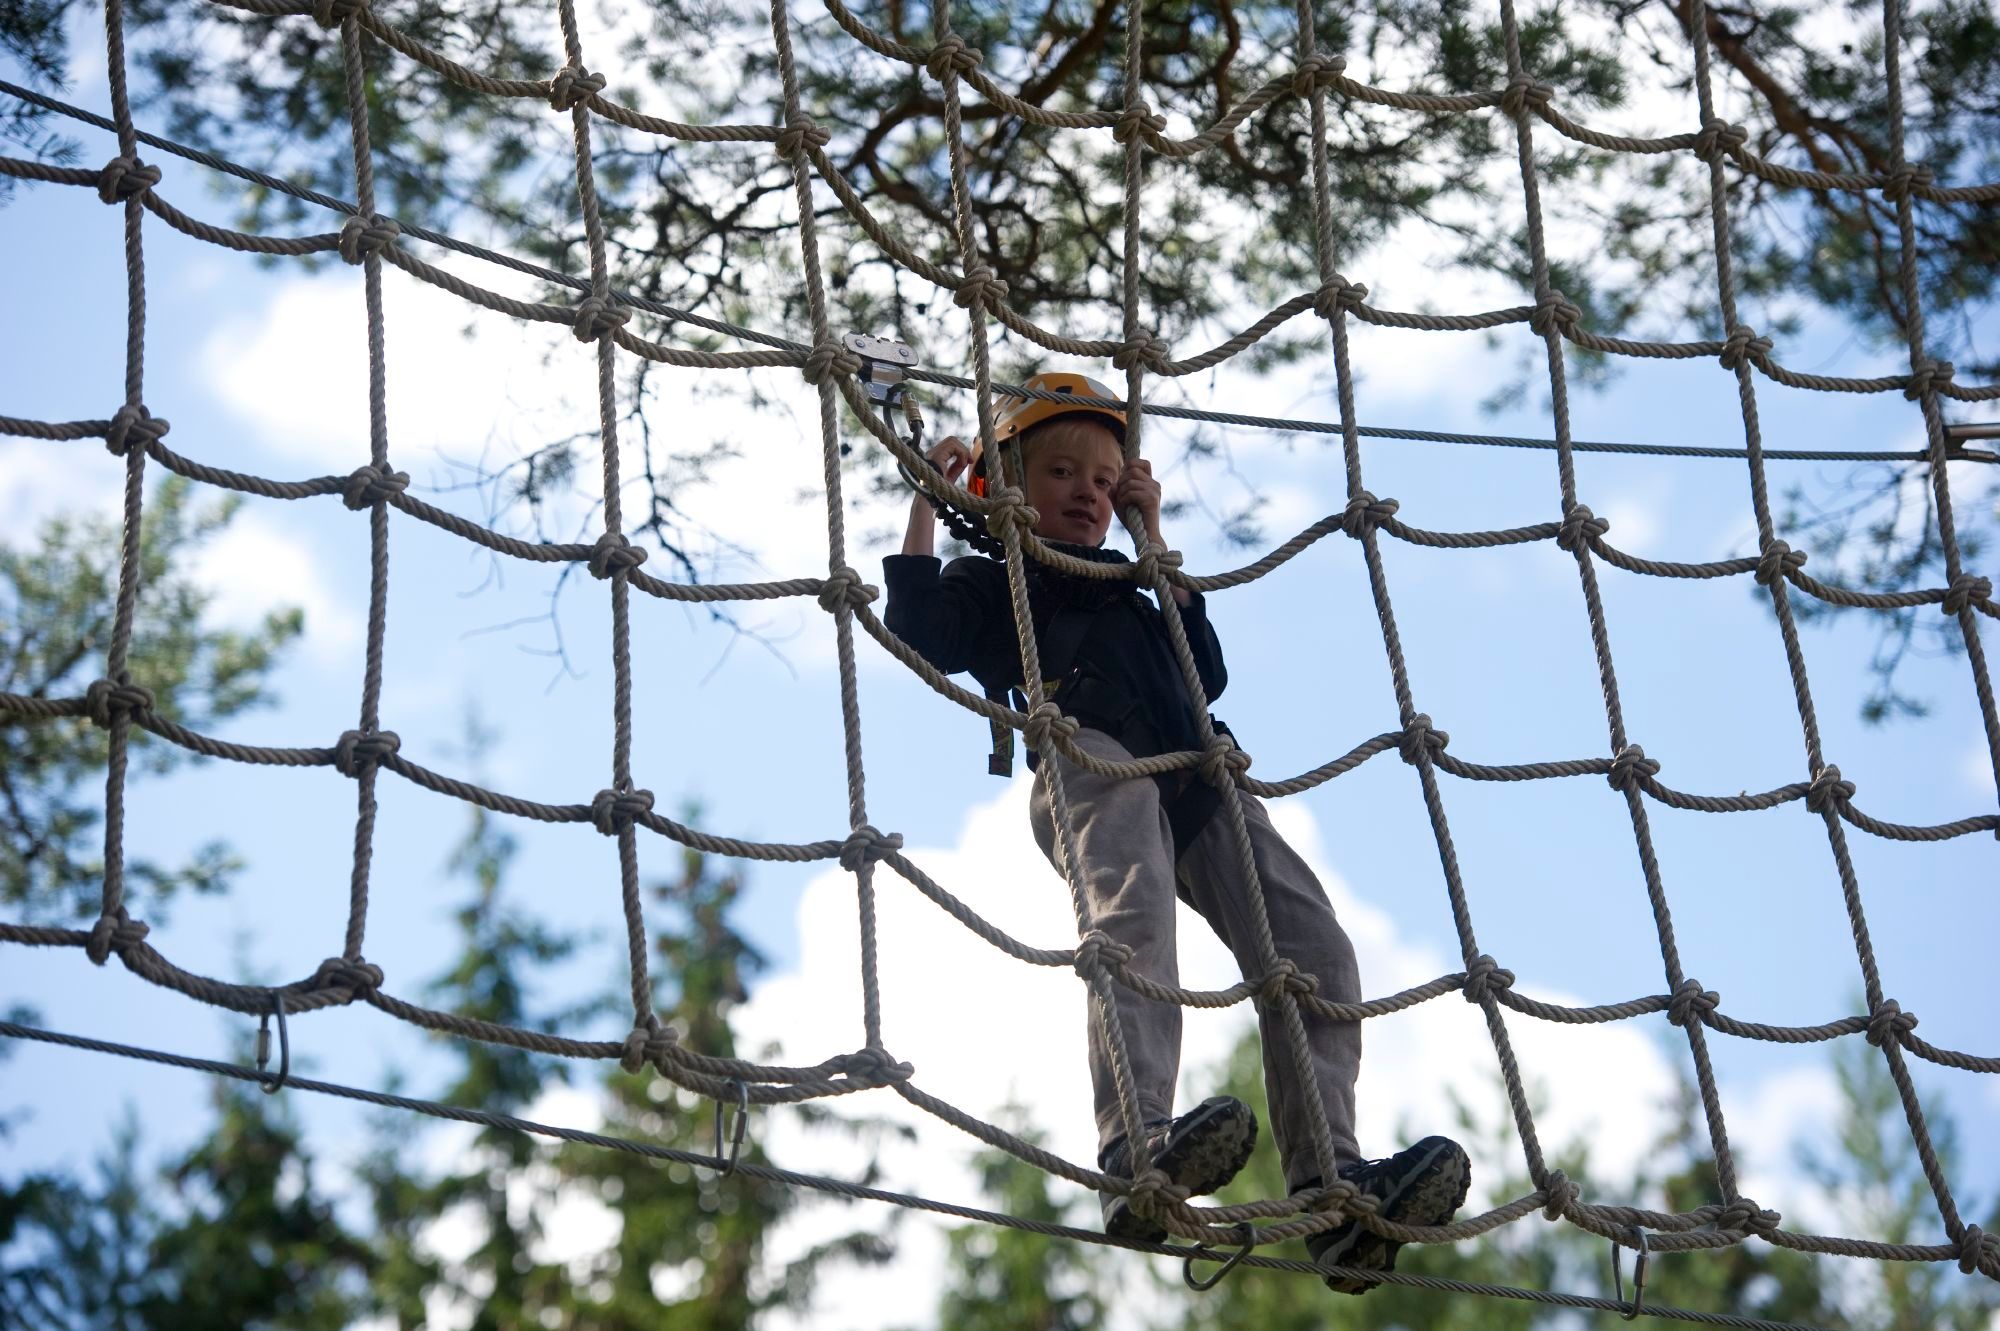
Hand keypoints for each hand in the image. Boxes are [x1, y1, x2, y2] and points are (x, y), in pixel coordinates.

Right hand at [903, 435, 972, 556]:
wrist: (932, 500)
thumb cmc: (939, 492)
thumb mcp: (951, 476)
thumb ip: (957, 466)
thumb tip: (965, 458)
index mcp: (935, 457)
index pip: (949, 444)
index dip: (961, 450)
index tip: (969, 462)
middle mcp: (932, 453)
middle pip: (951, 439)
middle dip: (963, 448)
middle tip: (970, 461)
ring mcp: (933, 454)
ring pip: (952, 440)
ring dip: (963, 451)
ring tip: (965, 464)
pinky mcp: (936, 457)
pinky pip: (952, 447)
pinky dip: (961, 453)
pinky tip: (962, 464)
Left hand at [1112, 457, 1163, 538]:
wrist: (1145, 537)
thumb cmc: (1133, 521)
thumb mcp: (1120, 502)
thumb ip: (1115, 491)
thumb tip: (1114, 484)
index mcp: (1150, 483)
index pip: (1143, 463)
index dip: (1131, 465)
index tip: (1123, 480)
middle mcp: (1154, 484)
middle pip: (1132, 470)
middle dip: (1121, 483)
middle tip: (1120, 498)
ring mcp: (1154, 490)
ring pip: (1129, 482)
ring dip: (1121, 494)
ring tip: (1123, 505)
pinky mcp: (1151, 499)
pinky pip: (1130, 493)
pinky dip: (1124, 501)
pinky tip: (1126, 508)